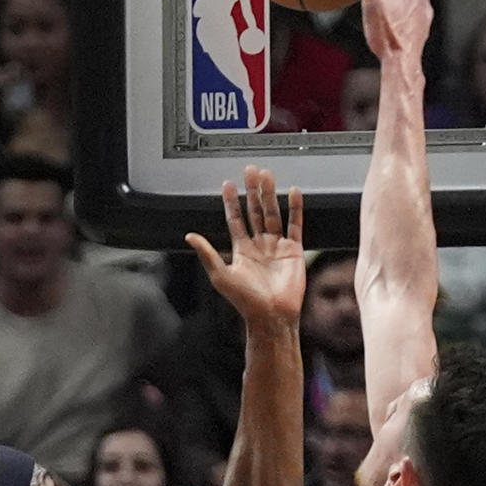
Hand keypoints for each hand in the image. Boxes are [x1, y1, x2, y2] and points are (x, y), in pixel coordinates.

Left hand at [185, 166, 304, 324]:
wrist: (271, 314)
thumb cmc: (246, 300)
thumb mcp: (221, 275)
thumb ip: (207, 253)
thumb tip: (190, 236)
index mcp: (241, 250)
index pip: (235, 219)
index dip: (231, 202)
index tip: (228, 184)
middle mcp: (258, 245)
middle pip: (254, 211)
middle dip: (251, 191)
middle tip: (250, 171)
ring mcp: (276, 246)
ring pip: (272, 213)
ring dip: (269, 194)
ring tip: (267, 175)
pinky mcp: (293, 250)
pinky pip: (294, 225)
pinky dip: (295, 209)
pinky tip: (292, 193)